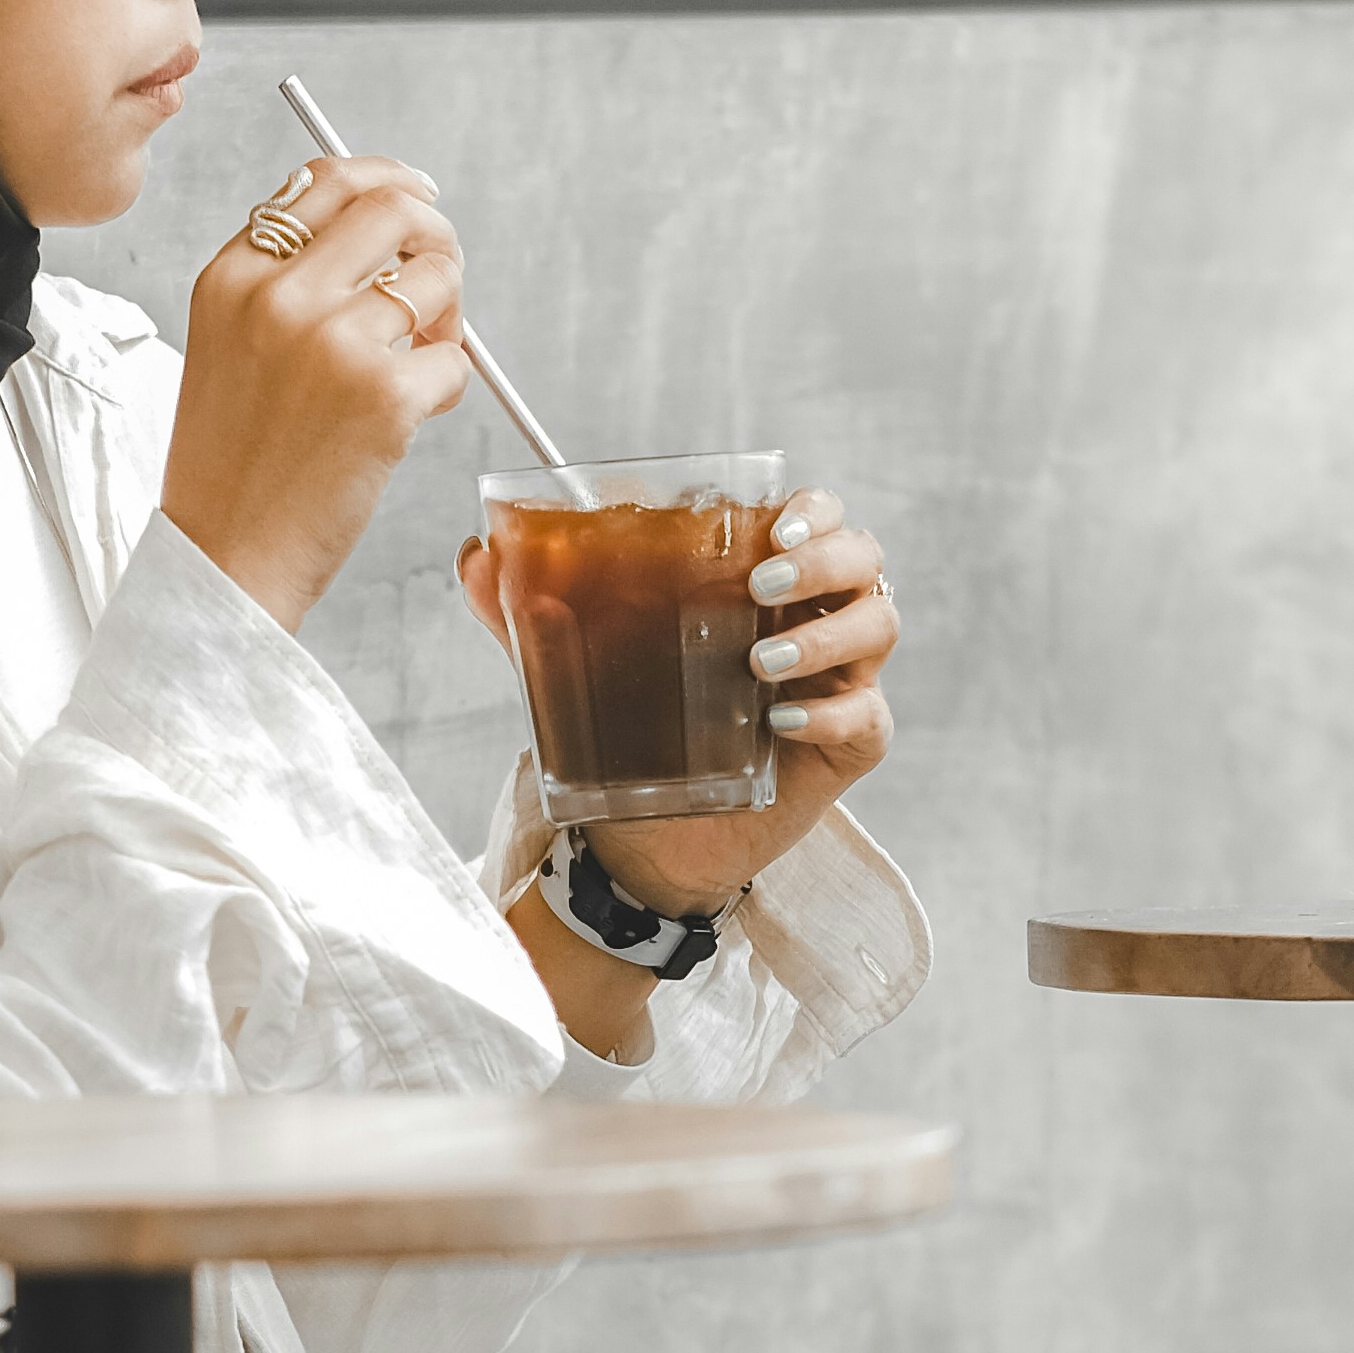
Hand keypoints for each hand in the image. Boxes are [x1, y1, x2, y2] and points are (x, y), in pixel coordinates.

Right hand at [161, 157, 469, 631]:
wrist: (224, 556)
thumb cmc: (232, 465)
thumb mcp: (226, 346)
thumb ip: (281, 284)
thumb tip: (380, 232)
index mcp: (231, 276)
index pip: (323, 182)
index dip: (385, 181)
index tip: (417, 198)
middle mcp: (277, 295)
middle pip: (391, 208)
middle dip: (436, 235)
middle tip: (442, 275)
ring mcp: (332, 342)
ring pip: (437, 277)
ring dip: (448, 315)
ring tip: (419, 360)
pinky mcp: (383, 395)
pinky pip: (453, 357)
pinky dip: (448, 383)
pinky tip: (412, 414)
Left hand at [454, 483, 901, 913]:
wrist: (646, 842)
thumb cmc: (633, 734)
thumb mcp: (576, 665)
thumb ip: (527, 610)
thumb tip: (474, 552)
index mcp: (768, 583)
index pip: (822, 518)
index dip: (814, 510)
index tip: (771, 524)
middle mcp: (816, 620)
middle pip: (865, 560)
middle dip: (825, 560)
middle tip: (763, 581)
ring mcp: (841, 681)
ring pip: (878, 625)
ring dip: (823, 634)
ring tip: (757, 661)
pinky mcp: (851, 744)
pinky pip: (866, 715)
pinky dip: (830, 712)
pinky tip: (777, 723)